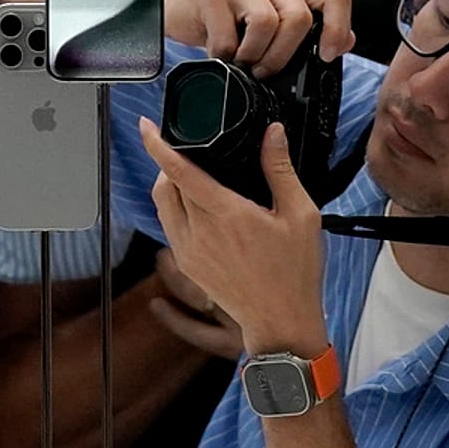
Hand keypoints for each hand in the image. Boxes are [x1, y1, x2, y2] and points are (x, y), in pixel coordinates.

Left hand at [140, 117, 327, 357]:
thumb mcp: (301, 215)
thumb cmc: (295, 272)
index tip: (147, 126)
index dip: (158, 144)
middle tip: (189, 153)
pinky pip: (169, 226)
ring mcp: (189, 250)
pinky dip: (175, 209)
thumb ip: (281, 170)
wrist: (281, 320)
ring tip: (191, 178)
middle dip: (170, 163)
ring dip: (169, 186)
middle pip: (165, 184)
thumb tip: (272, 135)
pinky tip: (199, 210)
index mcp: (228, 214)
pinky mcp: (188, 264)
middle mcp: (201, 231)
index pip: (179, 170)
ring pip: (162, 205)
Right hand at [163, 0, 354, 77]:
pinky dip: (227, 57)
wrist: (182, 11)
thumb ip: (313, 35)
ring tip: (244, 62)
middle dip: (285, 55)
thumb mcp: (278, 31)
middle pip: (301, 18)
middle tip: (266, 70)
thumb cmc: (234, 24)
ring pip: (268, 24)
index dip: (338, 29)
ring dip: (256, 56)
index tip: (327, 56)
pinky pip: (230, 37)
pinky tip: (222, 54)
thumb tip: (347, 42)